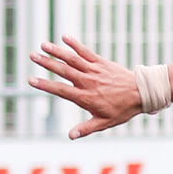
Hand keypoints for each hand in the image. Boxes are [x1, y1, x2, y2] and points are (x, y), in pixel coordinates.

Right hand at [28, 37, 142, 138]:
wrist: (141, 93)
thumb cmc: (122, 110)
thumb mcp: (104, 123)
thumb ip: (86, 128)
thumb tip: (70, 136)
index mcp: (85, 97)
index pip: (61, 90)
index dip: (45, 85)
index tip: (31, 80)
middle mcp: (88, 82)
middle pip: (64, 71)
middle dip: (47, 63)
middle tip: (32, 56)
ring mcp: (94, 70)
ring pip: (73, 59)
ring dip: (57, 51)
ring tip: (43, 45)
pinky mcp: (101, 62)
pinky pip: (86, 52)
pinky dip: (75, 44)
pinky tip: (64, 37)